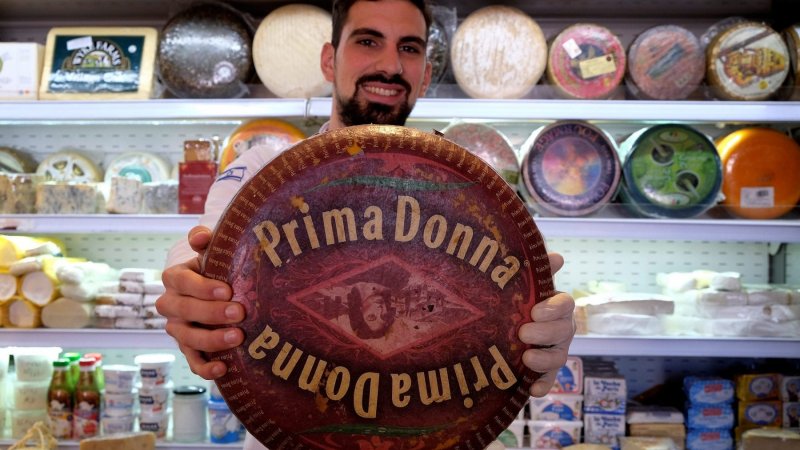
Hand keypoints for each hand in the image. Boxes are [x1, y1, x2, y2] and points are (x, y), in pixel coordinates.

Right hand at [156, 226, 245, 379]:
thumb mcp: (213, 252)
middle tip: (240, 312)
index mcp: (175, 278)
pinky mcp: (188, 349)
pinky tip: (223, 368)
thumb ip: (205, 241)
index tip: (227, 290)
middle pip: (185, 311)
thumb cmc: (217, 268)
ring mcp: (178, 329)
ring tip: (237, 337)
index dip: (202, 287)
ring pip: (188, 338)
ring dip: (212, 340)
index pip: (182, 282)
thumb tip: (200, 236)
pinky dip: (205, 368)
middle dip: (212, 313)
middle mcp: (171, 305)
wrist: (220, 291)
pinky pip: (192, 362)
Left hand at [518, 252, 575, 396]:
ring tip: (526, 358)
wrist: (498, 322)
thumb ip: (537, 269)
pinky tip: (532, 390)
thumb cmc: (516, 299)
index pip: (565, 304)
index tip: (535, 311)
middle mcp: (560, 328)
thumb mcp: (523, 282)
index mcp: (556, 305)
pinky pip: (549, 380)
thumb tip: (556, 256)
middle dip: (545, 333)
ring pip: (559, 357)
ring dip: (545, 359)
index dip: (554, 308)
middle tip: (523, 332)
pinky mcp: (544, 371)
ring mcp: (554, 350)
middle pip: (563, 331)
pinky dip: (543, 385)